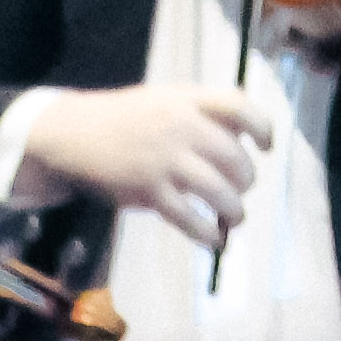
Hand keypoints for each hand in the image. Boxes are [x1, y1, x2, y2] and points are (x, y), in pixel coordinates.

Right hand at [16, 82, 272, 248]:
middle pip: (235, 157)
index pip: (239, 108)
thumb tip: (243, 137)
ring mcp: (165, 160)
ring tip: (235, 217)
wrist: (75, 134)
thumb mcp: (164, 99)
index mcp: (187, 99)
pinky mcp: (150, 191)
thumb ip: (201, 112)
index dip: (262, 129)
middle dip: (246, 180)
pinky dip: (209, 234)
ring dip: (234, 210)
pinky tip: (215, 241)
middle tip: (240, 189)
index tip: (266, 147)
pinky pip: (190, 219)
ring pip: (219, 191)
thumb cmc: (125, 118)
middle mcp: (180, 127)